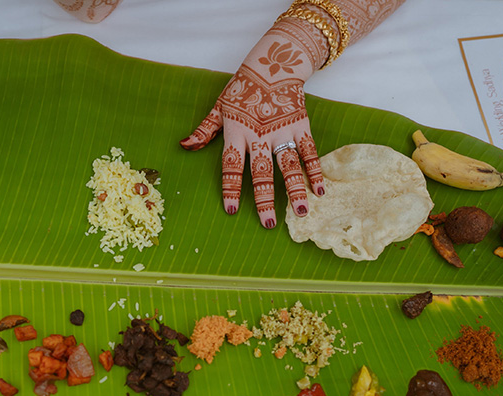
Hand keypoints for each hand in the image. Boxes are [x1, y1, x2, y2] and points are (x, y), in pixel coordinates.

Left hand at [181, 30, 325, 228]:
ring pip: (289, 166)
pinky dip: (314, 171)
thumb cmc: (242, 88)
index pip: (231, 166)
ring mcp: (282, 132)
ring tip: (301, 212)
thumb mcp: (219, 107)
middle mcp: (260, 136)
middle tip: (268, 223)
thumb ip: (204, 130)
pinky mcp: (301, 126)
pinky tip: (319, 191)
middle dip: (264, 200)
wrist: (273, 64)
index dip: (230, 189)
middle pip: (262, 173)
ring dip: (295, 190)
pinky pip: (309, 152)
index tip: (231, 210)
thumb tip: (184, 146)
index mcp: (237, 133)